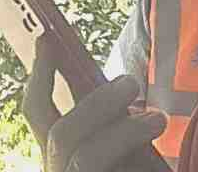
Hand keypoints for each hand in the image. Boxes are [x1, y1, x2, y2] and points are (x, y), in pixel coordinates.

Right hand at [22, 36, 169, 171]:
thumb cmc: (137, 162)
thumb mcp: (122, 133)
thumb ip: (112, 112)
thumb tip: (118, 80)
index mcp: (62, 147)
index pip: (39, 110)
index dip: (39, 74)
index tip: (47, 38)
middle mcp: (59, 168)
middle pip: (60, 133)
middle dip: (97, 103)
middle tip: (132, 82)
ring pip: (86, 156)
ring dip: (124, 131)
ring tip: (159, 119)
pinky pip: (109, 171)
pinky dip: (131, 151)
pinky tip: (155, 141)